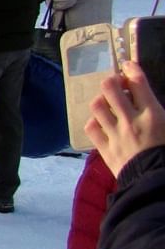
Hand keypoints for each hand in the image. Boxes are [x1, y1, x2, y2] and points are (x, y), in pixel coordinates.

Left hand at [85, 60, 164, 176]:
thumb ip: (156, 108)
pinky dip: (94, 122)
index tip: (128, 66)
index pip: (137, 82)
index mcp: (153, 115)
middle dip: (112, 81)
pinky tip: (102, 123)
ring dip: (102, 101)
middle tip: (117, 85)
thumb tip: (146, 98)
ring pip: (97, 106)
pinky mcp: (105, 148)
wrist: (157, 183)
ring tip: (108, 104)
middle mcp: (131, 121)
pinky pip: (91, 127)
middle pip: (110, 88)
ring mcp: (115, 134)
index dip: (131, 68)